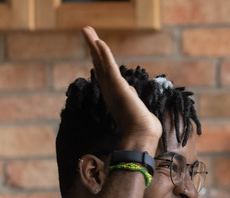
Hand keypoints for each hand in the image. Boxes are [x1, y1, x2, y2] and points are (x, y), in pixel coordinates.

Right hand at [82, 26, 161, 153]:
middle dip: (93, 47)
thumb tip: (131, 92)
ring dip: (94, 45)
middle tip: (86, 31)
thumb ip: (131, 98)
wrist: (142, 137)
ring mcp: (112, 89)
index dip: (99, 58)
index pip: (105, 72)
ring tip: (86, 29)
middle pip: (99, 64)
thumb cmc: (143, 128)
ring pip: (101, 62)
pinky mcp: (118, 88)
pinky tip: (99, 42)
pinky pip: (109, 67)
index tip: (95, 46)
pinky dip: (104, 54)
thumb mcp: (137, 108)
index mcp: (114, 95)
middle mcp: (110, 91)